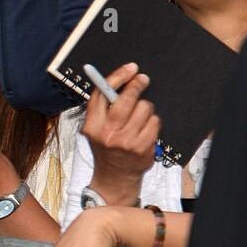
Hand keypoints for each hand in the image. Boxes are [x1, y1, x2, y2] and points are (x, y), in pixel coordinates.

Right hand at [82, 62, 158, 202]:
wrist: (114, 177)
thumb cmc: (107, 148)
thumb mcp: (96, 129)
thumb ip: (103, 108)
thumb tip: (120, 80)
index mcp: (92, 126)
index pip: (102, 94)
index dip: (117, 77)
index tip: (129, 68)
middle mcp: (107, 134)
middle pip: (126, 99)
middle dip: (137, 85)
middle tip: (142, 79)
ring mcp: (126, 142)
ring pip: (144, 108)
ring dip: (145, 108)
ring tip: (140, 116)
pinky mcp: (142, 148)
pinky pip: (154, 122)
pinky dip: (153, 122)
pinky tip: (146, 129)